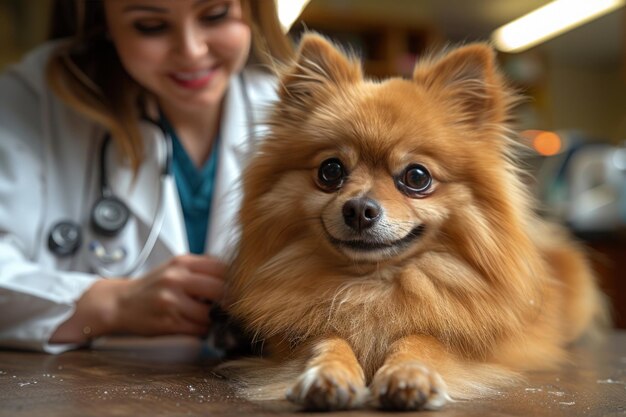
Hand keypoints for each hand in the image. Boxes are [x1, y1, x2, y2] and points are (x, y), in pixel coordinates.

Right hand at [50, 254, 225, 343]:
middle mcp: (177, 278)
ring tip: (209, 317)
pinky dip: (203, 330)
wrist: (120, 302)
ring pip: (211, 314)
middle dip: (230, 301)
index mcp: (183, 262)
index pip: (222, 269)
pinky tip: (196, 325)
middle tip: (230, 307)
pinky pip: (198, 329)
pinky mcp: (168, 322)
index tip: (239, 289)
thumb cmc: (154, 286)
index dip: (235, 281)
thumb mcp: (176, 268)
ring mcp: (171, 301)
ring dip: (215, 319)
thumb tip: (236, 279)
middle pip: (221, 290)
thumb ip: (203, 269)